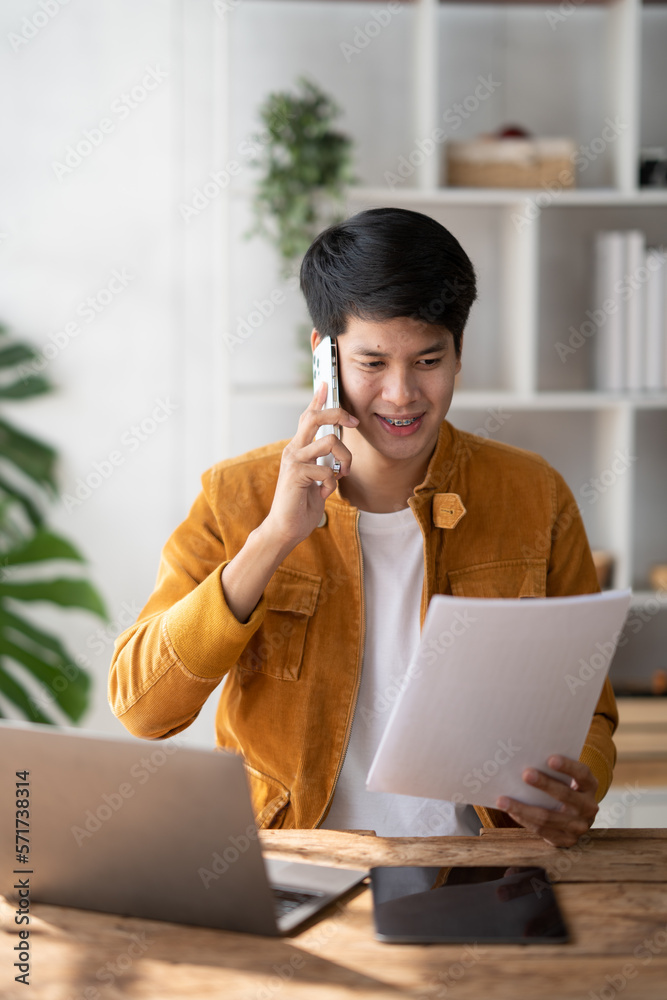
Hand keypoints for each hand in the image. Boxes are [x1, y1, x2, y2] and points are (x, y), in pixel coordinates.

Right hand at [264, 382, 357, 549]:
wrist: (285, 528)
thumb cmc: (301, 505)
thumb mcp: (316, 479)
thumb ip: (323, 463)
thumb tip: (338, 454)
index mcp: (298, 449)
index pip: (307, 417)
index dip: (317, 400)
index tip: (326, 383)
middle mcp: (293, 450)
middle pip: (314, 417)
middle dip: (337, 413)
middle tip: (354, 421)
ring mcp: (293, 460)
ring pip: (329, 441)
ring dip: (345, 459)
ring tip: (341, 475)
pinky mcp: (296, 474)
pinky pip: (327, 470)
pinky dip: (332, 483)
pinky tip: (323, 493)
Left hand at [496, 755, 598, 847]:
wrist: (576, 819)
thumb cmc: (565, 789)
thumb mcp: (568, 779)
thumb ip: (555, 771)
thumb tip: (526, 758)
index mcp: (590, 786)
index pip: (582, 774)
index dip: (568, 766)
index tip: (550, 759)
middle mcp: (588, 807)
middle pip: (565, 795)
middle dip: (544, 784)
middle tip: (525, 774)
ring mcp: (579, 826)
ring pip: (548, 817)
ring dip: (522, 808)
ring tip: (503, 800)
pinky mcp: (566, 840)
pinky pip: (541, 830)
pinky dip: (524, 819)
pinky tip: (511, 811)